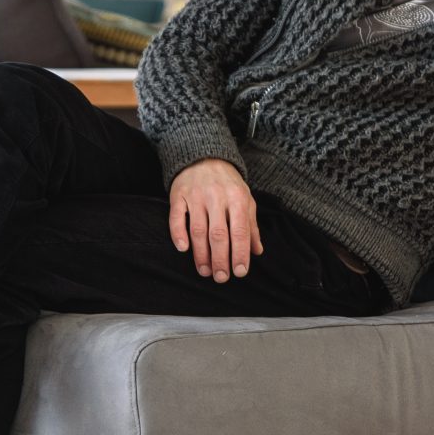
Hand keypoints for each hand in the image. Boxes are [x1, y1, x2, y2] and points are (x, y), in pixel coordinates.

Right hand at [168, 158, 263, 280]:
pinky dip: (178, 234)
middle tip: (221, 277)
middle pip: (219, 234)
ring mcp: (196, 197)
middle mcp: (217, 197)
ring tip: (205, 271)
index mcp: (237, 198)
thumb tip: (257, 251)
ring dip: (201, 254)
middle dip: (221, 259)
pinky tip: (183, 249)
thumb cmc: (228, 183)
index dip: (240, 253)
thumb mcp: (245, 199)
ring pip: (198, 230)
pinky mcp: (178, 196)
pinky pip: (177, 217)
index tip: (240, 272)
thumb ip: (251, 225)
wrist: (204, 156)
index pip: (240, 231)